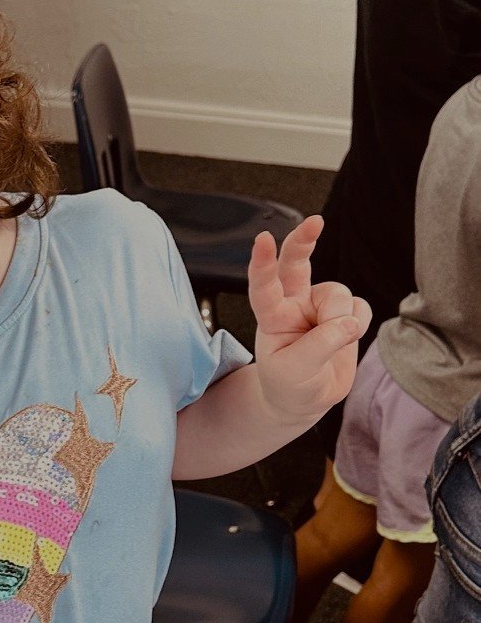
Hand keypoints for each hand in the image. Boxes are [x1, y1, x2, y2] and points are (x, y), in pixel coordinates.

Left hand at [247, 215, 371, 424]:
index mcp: (272, 316)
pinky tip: (348, 339)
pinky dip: (359, 324)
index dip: (263, 263)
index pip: (264, 286)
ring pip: (338, 294)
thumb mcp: (296, 371)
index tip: (263, 239)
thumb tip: (349, 321)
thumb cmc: (289, 385)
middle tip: (315, 221)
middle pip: (296, 263)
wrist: (305, 400)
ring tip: (334, 345)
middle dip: (303, 241)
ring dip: (342, 320)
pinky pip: (359, 306)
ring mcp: (319, 305)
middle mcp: (294, 304)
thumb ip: (320, 345)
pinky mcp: (344, 312)